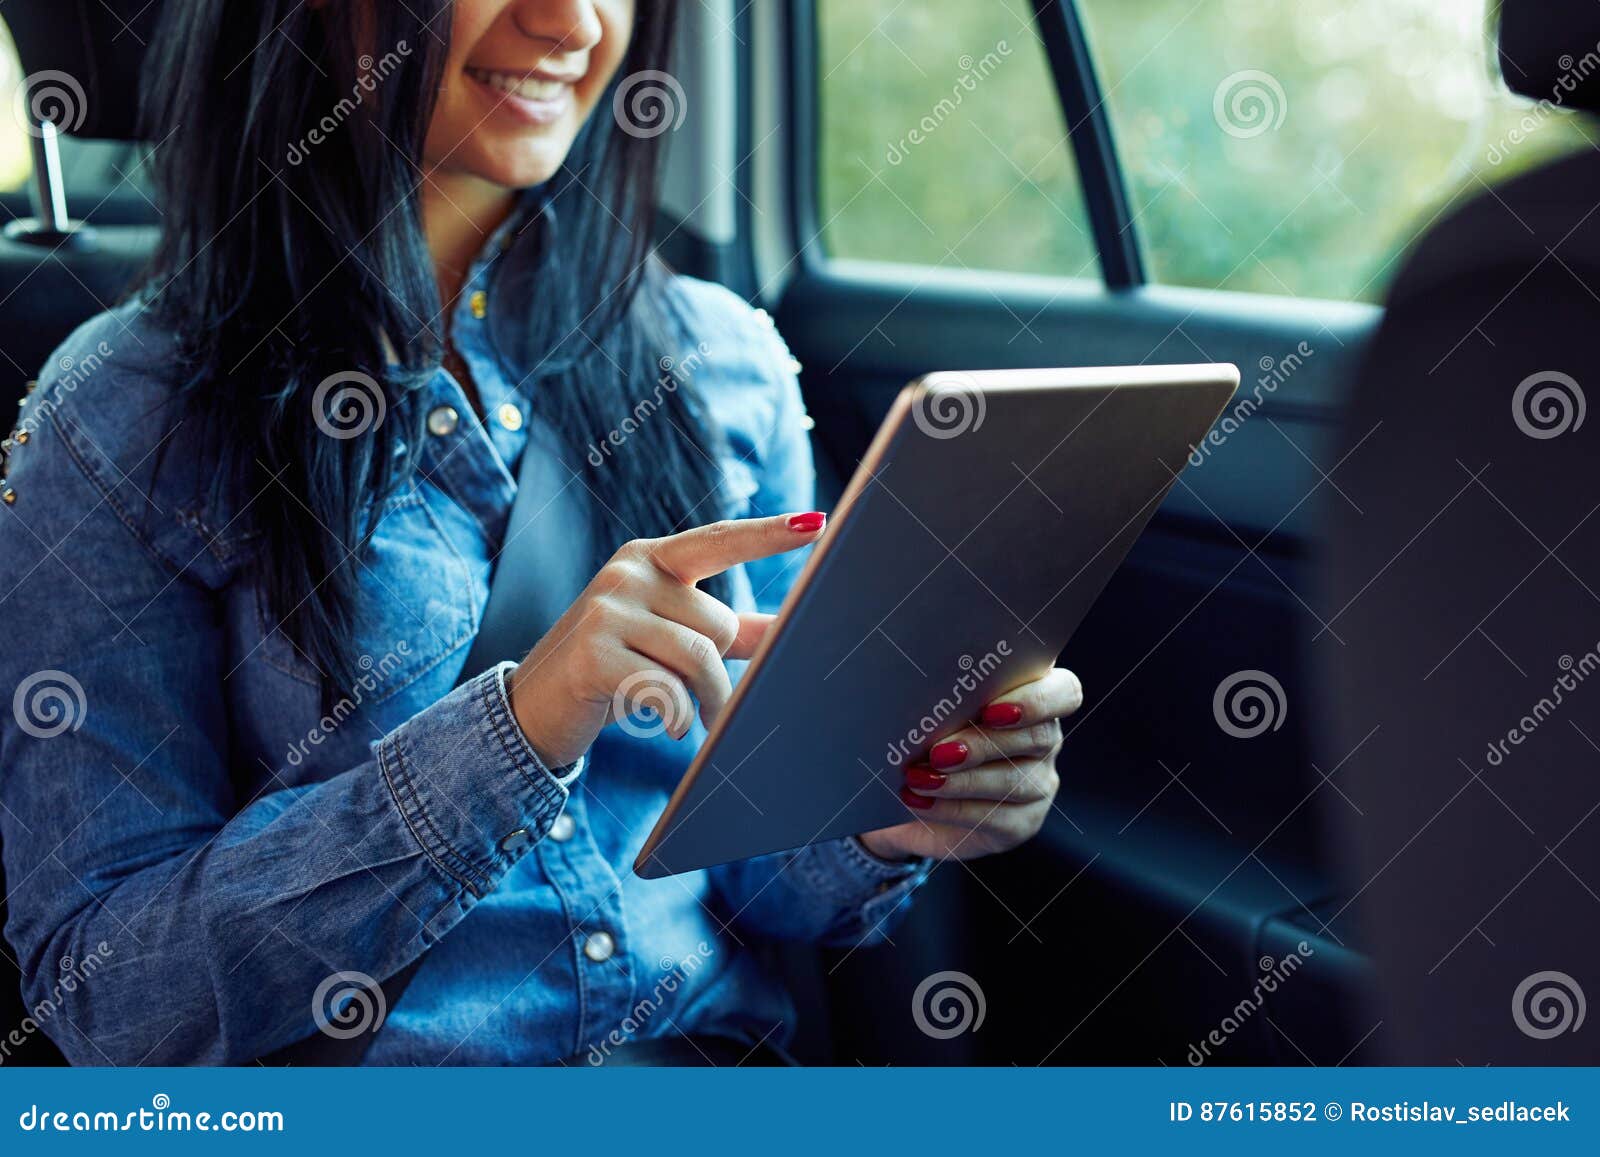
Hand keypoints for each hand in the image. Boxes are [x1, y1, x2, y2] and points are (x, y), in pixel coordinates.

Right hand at [506, 512, 826, 767]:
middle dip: (717, 669)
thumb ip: (728, 630)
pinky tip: (669, 726)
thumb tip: (789, 626)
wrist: (534, 706)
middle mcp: (627, 573)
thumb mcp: (670, 638)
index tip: (818, 523)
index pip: (718, 541)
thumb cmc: (614, 666)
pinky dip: (677, 717)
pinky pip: (666, 688)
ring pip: (698, 658)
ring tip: (697, 722)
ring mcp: (606, 609)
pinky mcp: (592, 652)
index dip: (768, 535)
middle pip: (717, 624)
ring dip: (708, 702)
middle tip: (696, 696)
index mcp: (650, 558)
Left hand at [858, 668, 1081, 862]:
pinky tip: (919, 801)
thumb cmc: (927, 740)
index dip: (1035, 701)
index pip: (1064, 693)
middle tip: (939, 752)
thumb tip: (922, 696)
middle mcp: (1045, 740)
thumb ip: (945, 700)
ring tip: (919, 778)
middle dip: (984, 744)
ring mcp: (1040, 783)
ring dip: (962, 780)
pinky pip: (996, 818)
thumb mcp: (935, 713)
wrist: (913, 802)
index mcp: (1033, 696)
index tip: (990, 710)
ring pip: (1015, 780)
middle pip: (1038, 737)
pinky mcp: (1023, 822)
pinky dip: (951, 809)